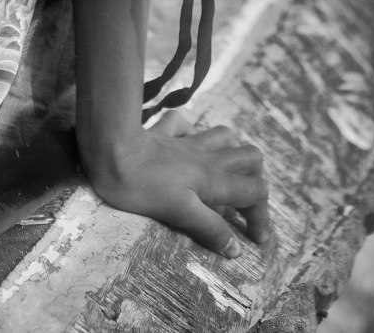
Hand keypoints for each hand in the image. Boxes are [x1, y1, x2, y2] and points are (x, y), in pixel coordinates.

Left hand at [85, 118, 271, 258]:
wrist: (111, 149)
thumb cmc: (142, 187)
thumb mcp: (179, 214)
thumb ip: (210, 228)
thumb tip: (236, 248)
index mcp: (214, 179)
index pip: (255, 192)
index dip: (261, 217)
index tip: (256, 240)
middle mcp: (207, 157)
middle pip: (251, 158)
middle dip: (255, 179)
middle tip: (243, 202)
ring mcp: (186, 142)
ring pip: (225, 136)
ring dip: (231, 152)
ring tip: (224, 171)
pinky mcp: (165, 133)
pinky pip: (185, 125)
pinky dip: (191, 133)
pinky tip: (186, 144)